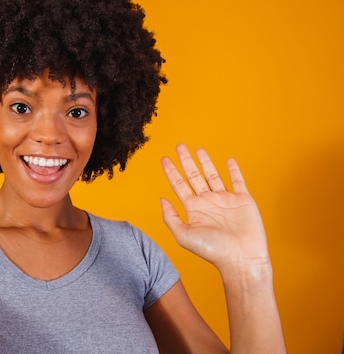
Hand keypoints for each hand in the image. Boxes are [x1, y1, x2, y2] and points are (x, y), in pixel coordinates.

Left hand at [160, 144, 270, 273]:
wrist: (242, 259)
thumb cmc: (213, 251)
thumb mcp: (184, 235)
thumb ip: (171, 218)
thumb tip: (161, 200)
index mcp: (194, 209)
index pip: (179, 185)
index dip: (171, 171)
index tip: (165, 159)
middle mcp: (208, 202)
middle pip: (194, 176)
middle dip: (186, 161)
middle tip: (179, 146)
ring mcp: (226, 200)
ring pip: (213, 176)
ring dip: (206, 162)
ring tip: (198, 150)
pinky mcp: (243, 201)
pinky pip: (238, 181)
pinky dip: (234, 170)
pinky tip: (229, 160)